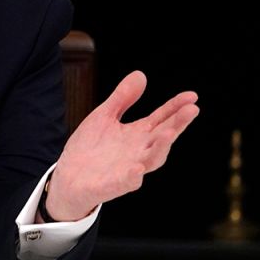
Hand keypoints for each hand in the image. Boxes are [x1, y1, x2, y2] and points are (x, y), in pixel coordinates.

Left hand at [44, 71, 198, 220]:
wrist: (68, 178)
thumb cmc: (90, 148)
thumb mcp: (104, 116)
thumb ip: (122, 98)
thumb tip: (140, 74)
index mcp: (138, 135)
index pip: (162, 119)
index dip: (176, 107)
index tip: (192, 96)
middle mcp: (138, 152)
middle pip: (163, 137)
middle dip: (177, 124)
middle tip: (192, 110)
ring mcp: (128, 169)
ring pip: (151, 160)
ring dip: (161, 148)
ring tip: (168, 133)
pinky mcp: (113, 185)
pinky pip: (126, 182)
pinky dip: (133, 176)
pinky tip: (137, 168)